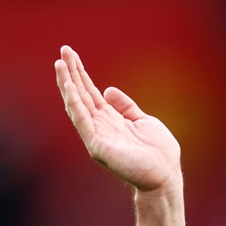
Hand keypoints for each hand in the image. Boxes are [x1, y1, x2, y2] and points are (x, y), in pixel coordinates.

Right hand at [55, 46, 181, 191]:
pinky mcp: (97, 146)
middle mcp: (99, 126)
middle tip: (63, 50)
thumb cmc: (158, 152)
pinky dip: (75, 104)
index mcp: (109, 120)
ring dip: (67, 84)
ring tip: (60, 64)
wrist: (165, 175)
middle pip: (80, 95)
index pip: (89, 93)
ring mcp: (96, 136)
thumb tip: (107, 89)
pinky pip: (83, 122)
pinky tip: (69, 87)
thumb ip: (125, 106)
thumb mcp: (142, 120)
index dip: (81, 73)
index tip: (71, 54)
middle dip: (71, 73)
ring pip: (76, 106)